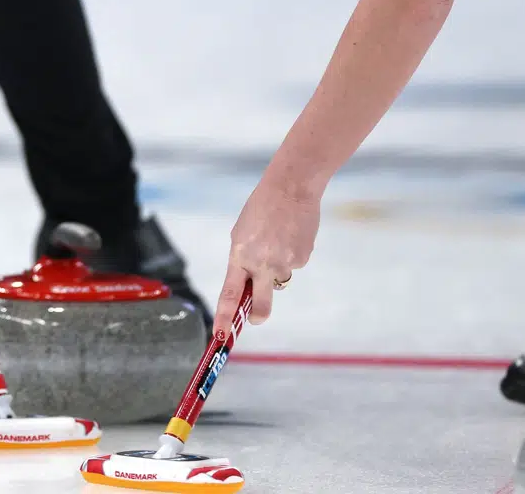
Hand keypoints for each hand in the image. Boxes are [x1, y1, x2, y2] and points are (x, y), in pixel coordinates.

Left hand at [213, 175, 320, 335]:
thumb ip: (242, 260)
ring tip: (278, 240)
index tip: (221, 336)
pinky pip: (293, 266)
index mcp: (240, 256)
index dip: (224, 318)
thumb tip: (250, 283)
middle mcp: (262, 264)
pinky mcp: (303, 259)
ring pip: (279, 281)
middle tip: (256, 317)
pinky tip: (291, 236)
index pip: (229, 295)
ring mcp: (285, 263)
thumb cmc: (261, 208)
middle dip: (258, 316)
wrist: (292, 188)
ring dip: (277, 269)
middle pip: (261, 307)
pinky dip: (291, 255)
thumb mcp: (241, 233)